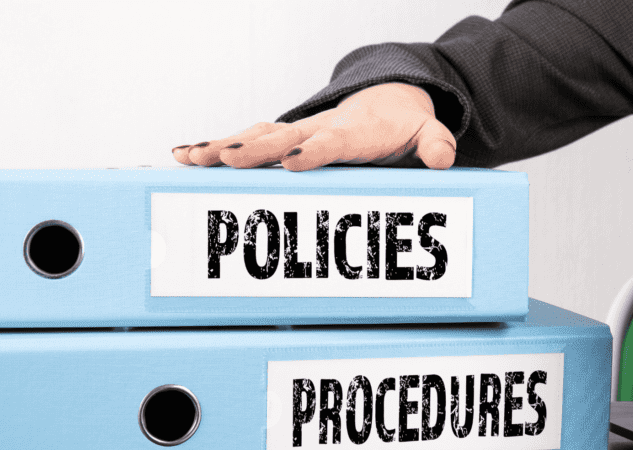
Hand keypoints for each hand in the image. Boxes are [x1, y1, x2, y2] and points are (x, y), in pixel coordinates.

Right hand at [172, 83, 455, 170]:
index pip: (333, 141)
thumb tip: (443, 157)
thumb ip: (436, 144)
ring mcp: (297, 132)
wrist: (387, 100)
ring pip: (256, 137)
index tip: (295, 159)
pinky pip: (247, 140)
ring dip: (224, 147)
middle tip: (225, 160)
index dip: (315, 150)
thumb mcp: (428, 133)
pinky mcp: (284, 138)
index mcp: (354, 130)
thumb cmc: (403, 125)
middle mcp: (318, 128)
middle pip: (283, 138)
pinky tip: (184, 154)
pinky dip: (216, 146)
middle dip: (254, 150)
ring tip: (191, 159)